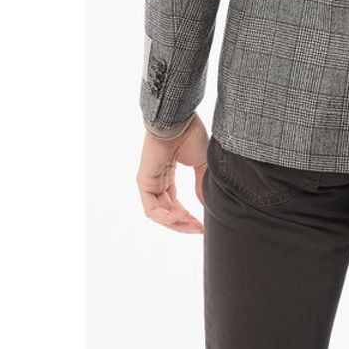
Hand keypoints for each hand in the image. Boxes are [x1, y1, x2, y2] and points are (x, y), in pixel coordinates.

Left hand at [136, 114, 208, 233]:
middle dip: (183, 223)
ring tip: (192, 224)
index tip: (203, 224)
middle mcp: (157, 181)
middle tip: (199, 229)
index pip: (175, 203)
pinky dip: (166, 217)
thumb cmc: (189, 135)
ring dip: (176, 223)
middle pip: (167, 211)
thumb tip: (204, 205)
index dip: (188, 216)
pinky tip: (181, 216)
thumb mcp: (201, 163)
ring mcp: (149, 182)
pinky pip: (152, 208)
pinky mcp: (144, 182)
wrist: (179, 120)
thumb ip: (200, 184)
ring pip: (159, 214)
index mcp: (167, 175)